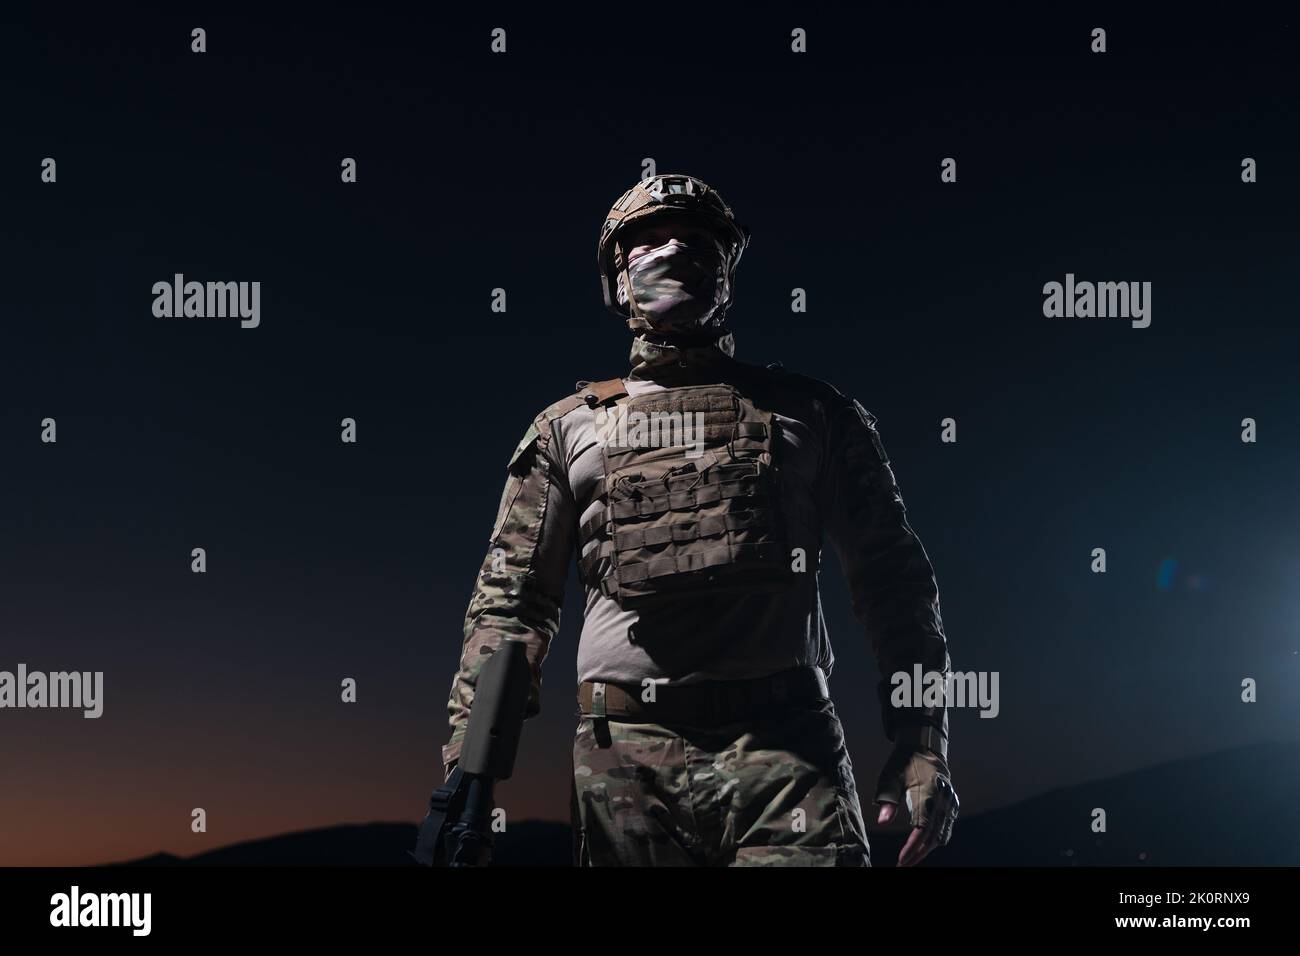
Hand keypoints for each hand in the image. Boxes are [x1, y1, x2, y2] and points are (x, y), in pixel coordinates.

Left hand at [874, 744, 958, 866]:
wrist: (925, 748)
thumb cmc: (904, 762)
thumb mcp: (890, 776)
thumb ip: (887, 798)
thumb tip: (882, 821)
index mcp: (927, 794)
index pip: (921, 829)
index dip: (912, 848)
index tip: (902, 860)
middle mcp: (942, 800)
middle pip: (933, 837)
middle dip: (918, 854)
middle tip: (903, 864)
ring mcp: (950, 802)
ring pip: (942, 835)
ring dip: (927, 849)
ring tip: (911, 859)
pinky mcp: (953, 803)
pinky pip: (947, 827)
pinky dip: (936, 839)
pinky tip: (923, 846)